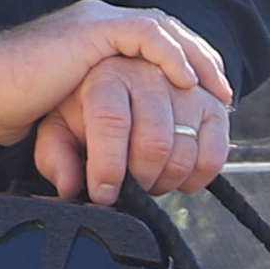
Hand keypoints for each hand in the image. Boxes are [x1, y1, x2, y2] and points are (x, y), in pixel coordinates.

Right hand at [0, 0, 227, 150]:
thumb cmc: (7, 106)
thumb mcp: (60, 128)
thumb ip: (81, 147)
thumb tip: (85, 186)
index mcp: (96, 44)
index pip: (155, 47)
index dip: (185, 69)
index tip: (206, 104)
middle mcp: (101, 27)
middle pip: (169, 33)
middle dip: (201, 62)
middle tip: (223, 97)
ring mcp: (98, 24)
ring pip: (164, 30)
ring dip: (194, 60)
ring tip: (214, 91)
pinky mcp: (93, 29)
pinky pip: (146, 34)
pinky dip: (171, 56)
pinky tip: (185, 82)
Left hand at [42, 50, 233, 201]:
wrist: (122, 86)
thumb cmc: (86, 110)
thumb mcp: (57, 128)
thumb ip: (55, 156)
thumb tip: (70, 187)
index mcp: (106, 75)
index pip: (112, 121)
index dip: (108, 166)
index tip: (103, 194)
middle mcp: (148, 74)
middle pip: (153, 141)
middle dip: (139, 179)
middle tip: (127, 188)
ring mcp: (186, 90)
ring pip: (183, 151)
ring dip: (165, 181)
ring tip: (148, 181)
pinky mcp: (212, 107)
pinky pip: (214, 153)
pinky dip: (197, 177)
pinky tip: (178, 179)